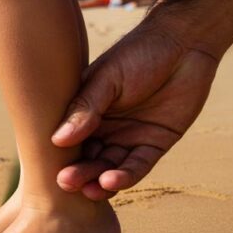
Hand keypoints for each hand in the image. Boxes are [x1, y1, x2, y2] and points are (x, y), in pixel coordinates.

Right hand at [52, 24, 219, 198]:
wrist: (184, 43)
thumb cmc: (138, 53)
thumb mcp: (106, 79)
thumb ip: (85, 109)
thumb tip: (57, 139)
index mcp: (86, 111)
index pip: (68, 139)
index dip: (59, 155)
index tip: (48, 167)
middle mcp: (105, 128)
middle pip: (88, 158)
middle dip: (78, 173)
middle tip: (66, 182)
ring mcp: (129, 137)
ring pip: (110, 167)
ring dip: (99, 181)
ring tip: (91, 189)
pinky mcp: (155, 144)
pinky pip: (138, 165)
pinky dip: (126, 176)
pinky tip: (112, 181)